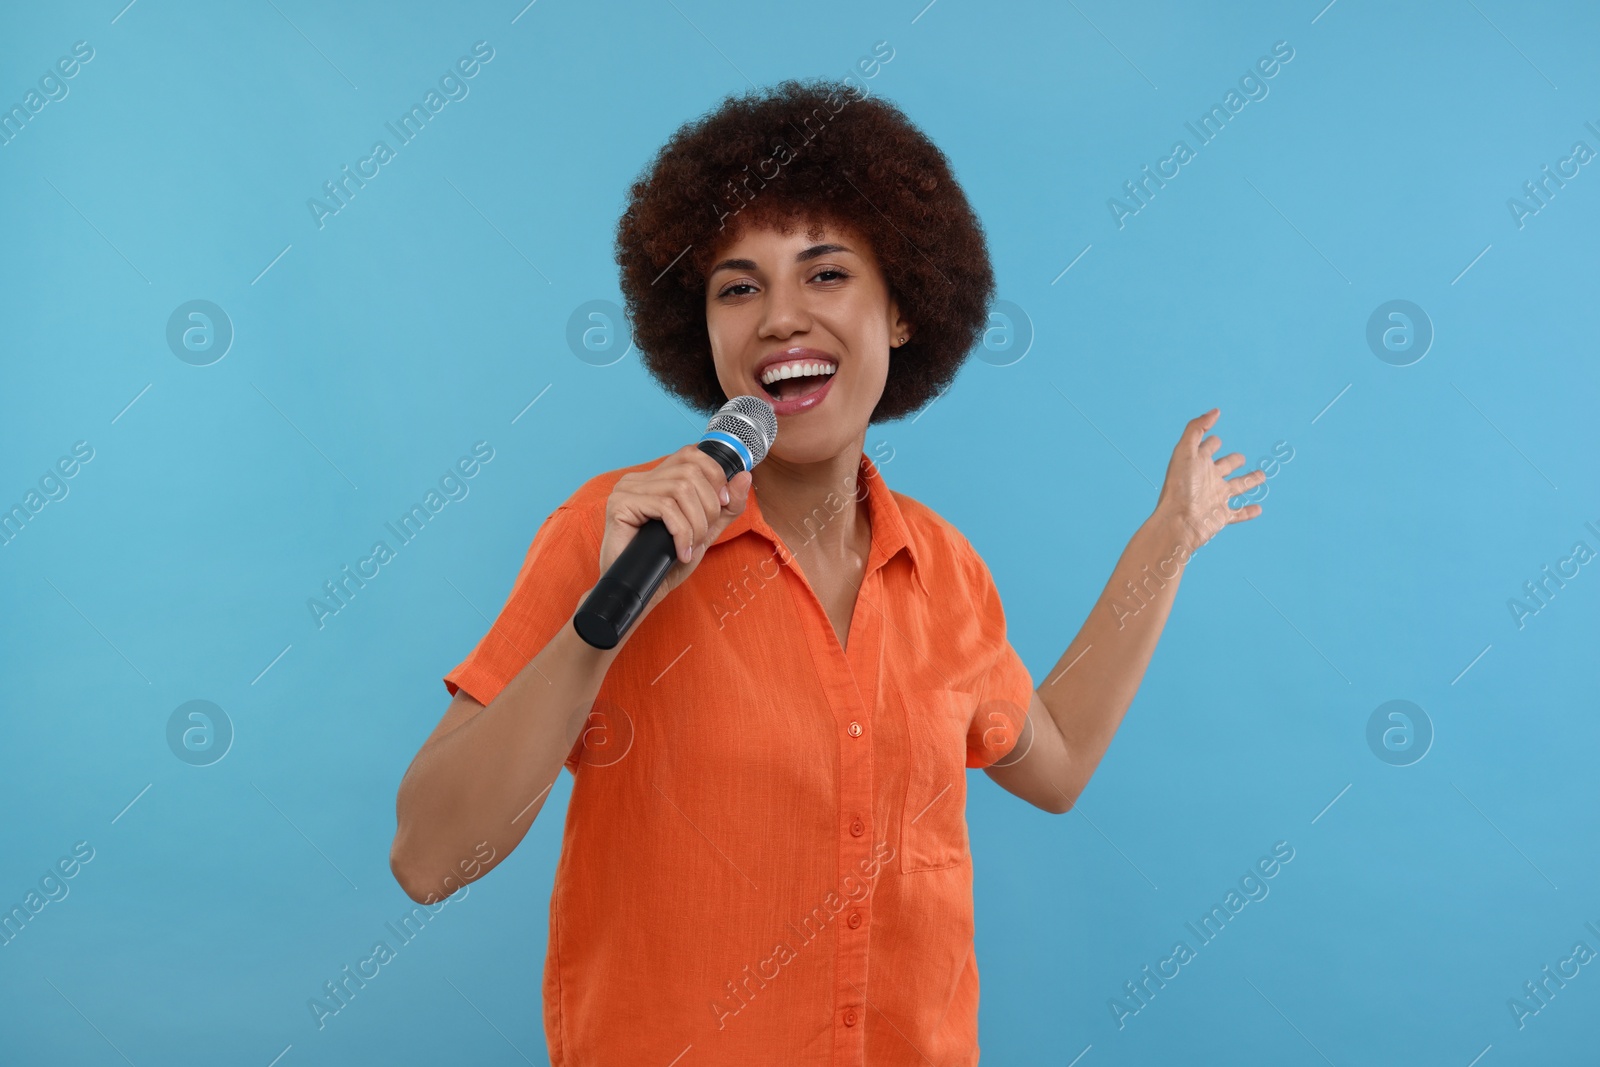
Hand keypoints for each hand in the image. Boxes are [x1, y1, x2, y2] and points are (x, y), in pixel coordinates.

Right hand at [597, 445, 753, 617]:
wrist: (640, 591)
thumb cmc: (666, 563)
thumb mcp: (706, 531)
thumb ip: (726, 506)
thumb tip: (744, 476)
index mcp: (657, 479)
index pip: (691, 454)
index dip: (714, 475)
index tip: (721, 504)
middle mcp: (640, 478)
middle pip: (690, 471)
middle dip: (708, 506)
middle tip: (702, 535)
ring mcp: (627, 489)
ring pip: (680, 489)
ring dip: (696, 523)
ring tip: (690, 546)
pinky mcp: (620, 505)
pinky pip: (665, 508)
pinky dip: (682, 533)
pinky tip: (680, 551)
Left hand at [1153, 408, 1264, 549]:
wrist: (1179, 522)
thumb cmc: (1180, 486)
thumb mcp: (1185, 451)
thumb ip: (1197, 429)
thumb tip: (1215, 411)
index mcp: (1197, 463)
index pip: (1206, 448)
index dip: (1211, 442)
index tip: (1215, 438)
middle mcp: (1206, 479)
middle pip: (1224, 467)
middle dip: (1232, 461)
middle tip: (1239, 458)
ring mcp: (1215, 498)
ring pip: (1237, 487)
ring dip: (1249, 481)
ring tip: (1261, 475)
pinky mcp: (1222, 516)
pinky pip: (1238, 513)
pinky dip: (1249, 512)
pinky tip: (1259, 509)